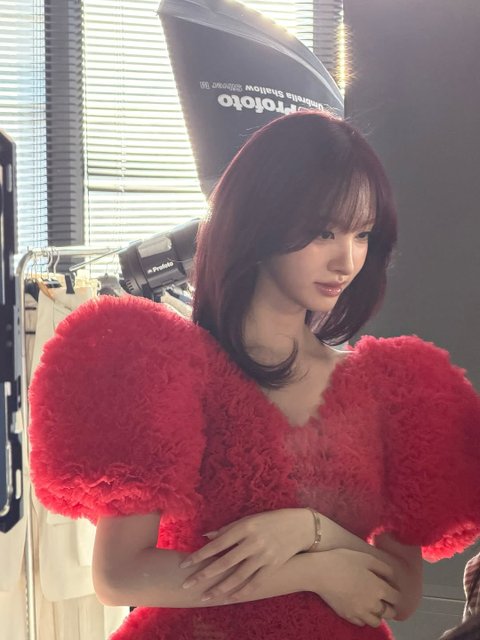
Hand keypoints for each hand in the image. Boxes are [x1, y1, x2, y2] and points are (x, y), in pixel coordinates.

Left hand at [179, 509, 313, 600]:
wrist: (300, 527)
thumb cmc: (270, 520)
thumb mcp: (249, 519)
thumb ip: (228, 529)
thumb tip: (206, 537)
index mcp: (245, 527)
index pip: (217, 544)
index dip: (200, 555)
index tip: (185, 565)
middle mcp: (253, 541)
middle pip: (224, 562)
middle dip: (204, 575)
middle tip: (187, 584)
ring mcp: (264, 555)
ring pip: (238, 576)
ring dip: (220, 588)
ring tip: (205, 596)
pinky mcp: (274, 566)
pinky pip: (255, 583)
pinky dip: (241, 592)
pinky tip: (229, 598)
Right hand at [313, 548, 399, 627]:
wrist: (320, 572)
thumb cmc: (343, 561)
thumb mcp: (366, 558)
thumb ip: (383, 567)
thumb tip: (393, 577)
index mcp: (379, 588)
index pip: (396, 598)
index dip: (395, 593)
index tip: (391, 589)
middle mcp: (372, 604)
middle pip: (390, 613)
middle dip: (390, 606)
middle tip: (384, 599)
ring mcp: (360, 612)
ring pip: (376, 622)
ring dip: (378, 614)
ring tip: (372, 605)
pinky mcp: (348, 616)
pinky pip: (362, 623)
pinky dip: (364, 618)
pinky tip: (360, 608)